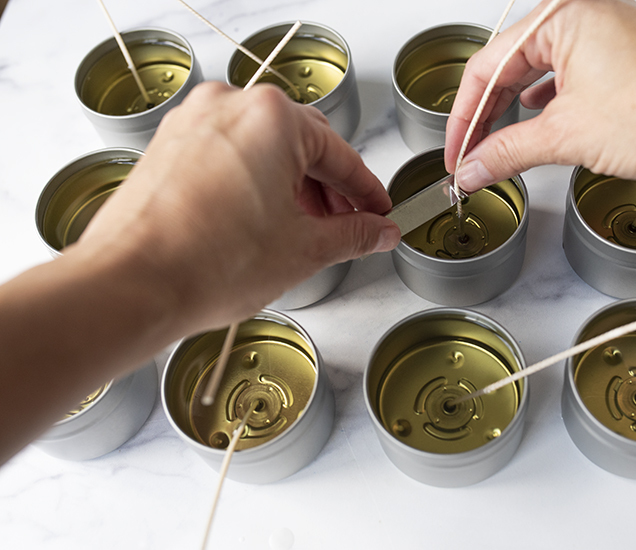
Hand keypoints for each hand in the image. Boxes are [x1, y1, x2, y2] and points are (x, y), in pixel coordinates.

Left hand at [79, 81, 400, 332]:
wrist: (130, 286)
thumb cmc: (202, 264)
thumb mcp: (303, 250)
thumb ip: (353, 234)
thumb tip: (377, 231)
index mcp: (272, 118)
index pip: (340, 154)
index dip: (367, 191)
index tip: (378, 212)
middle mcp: (229, 107)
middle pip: (302, 143)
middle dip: (329, 187)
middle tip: (347, 224)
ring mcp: (194, 123)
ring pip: (263, 146)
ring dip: (292, 185)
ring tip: (303, 230)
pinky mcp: (170, 145)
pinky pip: (229, 153)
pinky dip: (254, 181)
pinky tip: (262, 221)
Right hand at [445, 0, 635, 192]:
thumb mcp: (566, 135)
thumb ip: (507, 152)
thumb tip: (473, 168)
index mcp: (558, 16)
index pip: (486, 66)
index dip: (463, 118)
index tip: (456, 153)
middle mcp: (580, 13)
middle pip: (509, 67)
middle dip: (487, 117)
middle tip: (471, 157)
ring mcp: (604, 32)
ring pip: (538, 72)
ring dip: (515, 113)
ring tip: (498, 148)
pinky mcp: (621, 54)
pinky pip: (567, 76)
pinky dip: (547, 105)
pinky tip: (537, 122)